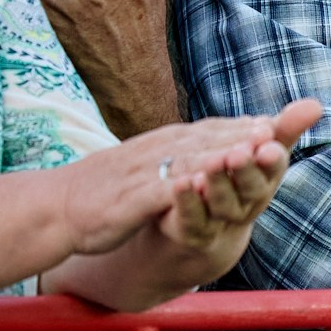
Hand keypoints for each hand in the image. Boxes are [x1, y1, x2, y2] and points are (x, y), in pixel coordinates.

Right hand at [60, 115, 302, 257]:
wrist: (56, 207)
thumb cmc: (102, 191)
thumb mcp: (142, 168)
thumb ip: (173, 157)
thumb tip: (204, 152)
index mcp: (161, 143)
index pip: (207, 130)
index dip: (240, 127)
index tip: (271, 123)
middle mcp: (156, 150)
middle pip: (205, 137)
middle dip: (241, 132)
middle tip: (274, 128)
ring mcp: (144, 172)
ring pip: (190, 158)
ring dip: (223, 152)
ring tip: (253, 147)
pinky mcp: (133, 197)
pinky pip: (165, 189)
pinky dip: (188, 185)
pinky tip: (208, 184)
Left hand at [146, 99, 322, 288]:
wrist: (206, 218)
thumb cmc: (241, 172)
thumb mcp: (262, 144)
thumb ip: (286, 126)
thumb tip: (317, 104)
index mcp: (267, 176)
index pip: (274, 166)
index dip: (271, 158)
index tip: (267, 146)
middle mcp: (249, 200)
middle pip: (251, 188)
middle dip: (245, 170)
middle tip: (237, 154)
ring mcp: (223, 218)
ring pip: (224, 204)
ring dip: (218, 184)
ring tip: (209, 164)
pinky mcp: (196, 231)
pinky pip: (194, 219)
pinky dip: (189, 202)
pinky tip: (182, 182)